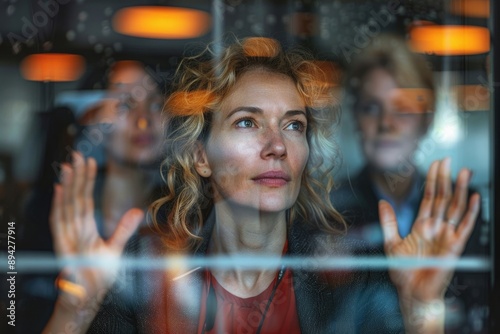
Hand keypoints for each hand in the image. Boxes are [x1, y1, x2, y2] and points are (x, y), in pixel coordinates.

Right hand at [50, 152, 142, 307]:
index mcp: (85, 228)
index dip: (86, 181)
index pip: (86, 199)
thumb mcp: (115, 248)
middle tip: (78, 156)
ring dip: (68, 186)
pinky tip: (60, 191)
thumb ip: (124, 229)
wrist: (88, 297)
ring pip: (67, 206)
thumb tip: (137, 211)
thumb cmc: (98, 274)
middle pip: (75, 199)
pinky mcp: (64, 248)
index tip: (89, 162)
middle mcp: (74, 229)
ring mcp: (68, 237)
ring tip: (69, 167)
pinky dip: (59, 207)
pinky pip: (60, 224)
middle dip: (76, 177)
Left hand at [378, 158, 479, 301]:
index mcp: (421, 225)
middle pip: (443, 198)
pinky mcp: (454, 246)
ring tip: (463, 172)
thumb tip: (383, 202)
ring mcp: (446, 235)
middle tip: (447, 160)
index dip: (432, 180)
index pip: (429, 197)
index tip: (435, 164)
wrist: (412, 292)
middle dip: (445, 179)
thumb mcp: (390, 243)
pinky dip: (471, 212)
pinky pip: (465, 226)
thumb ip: (388, 222)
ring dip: (459, 190)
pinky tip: (473, 197)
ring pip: (455, 208)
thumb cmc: (403, 272)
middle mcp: (436, 227)